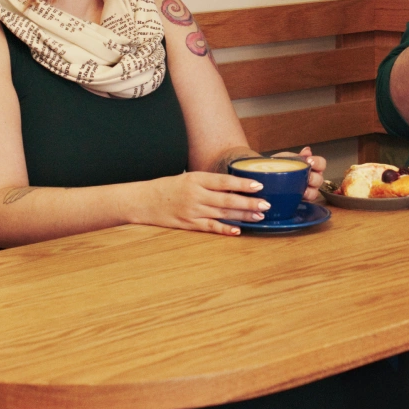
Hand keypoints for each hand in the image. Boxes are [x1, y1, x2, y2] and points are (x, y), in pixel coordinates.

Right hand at [134, 171, 270, 235]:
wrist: (143, 201)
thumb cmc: (167, 187)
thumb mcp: (188, 177)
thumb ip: (209, 182)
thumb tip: (234, 186)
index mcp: (196, 179)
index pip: (224, 181)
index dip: (242, 184)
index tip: (259, 185)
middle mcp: (195, 195)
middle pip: (227, 200)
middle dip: (248, 203)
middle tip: (266, 205)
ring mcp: (192, 211)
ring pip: (222, 214)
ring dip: (242, 216)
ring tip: (258, 216)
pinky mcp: (188, 224)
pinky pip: (210, 227)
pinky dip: (224, 230)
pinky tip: (237, 231)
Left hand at [273, 146, 323, 200]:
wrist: (266, 174)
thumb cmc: (279, 165)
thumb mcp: (288, 158)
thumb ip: (299, 156)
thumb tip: (308, 150)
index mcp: (312, 167)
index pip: (321, 164)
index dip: (318, 163)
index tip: (309, 161)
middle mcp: (313, 179)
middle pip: (319, 179)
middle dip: (313, 177)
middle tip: (306, 176)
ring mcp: (308, 190)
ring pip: (315, 192)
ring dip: (309, 190)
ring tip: (302, 188)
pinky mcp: (301, 200)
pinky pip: (307, 200)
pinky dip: (304, 198)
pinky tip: (299, 195)